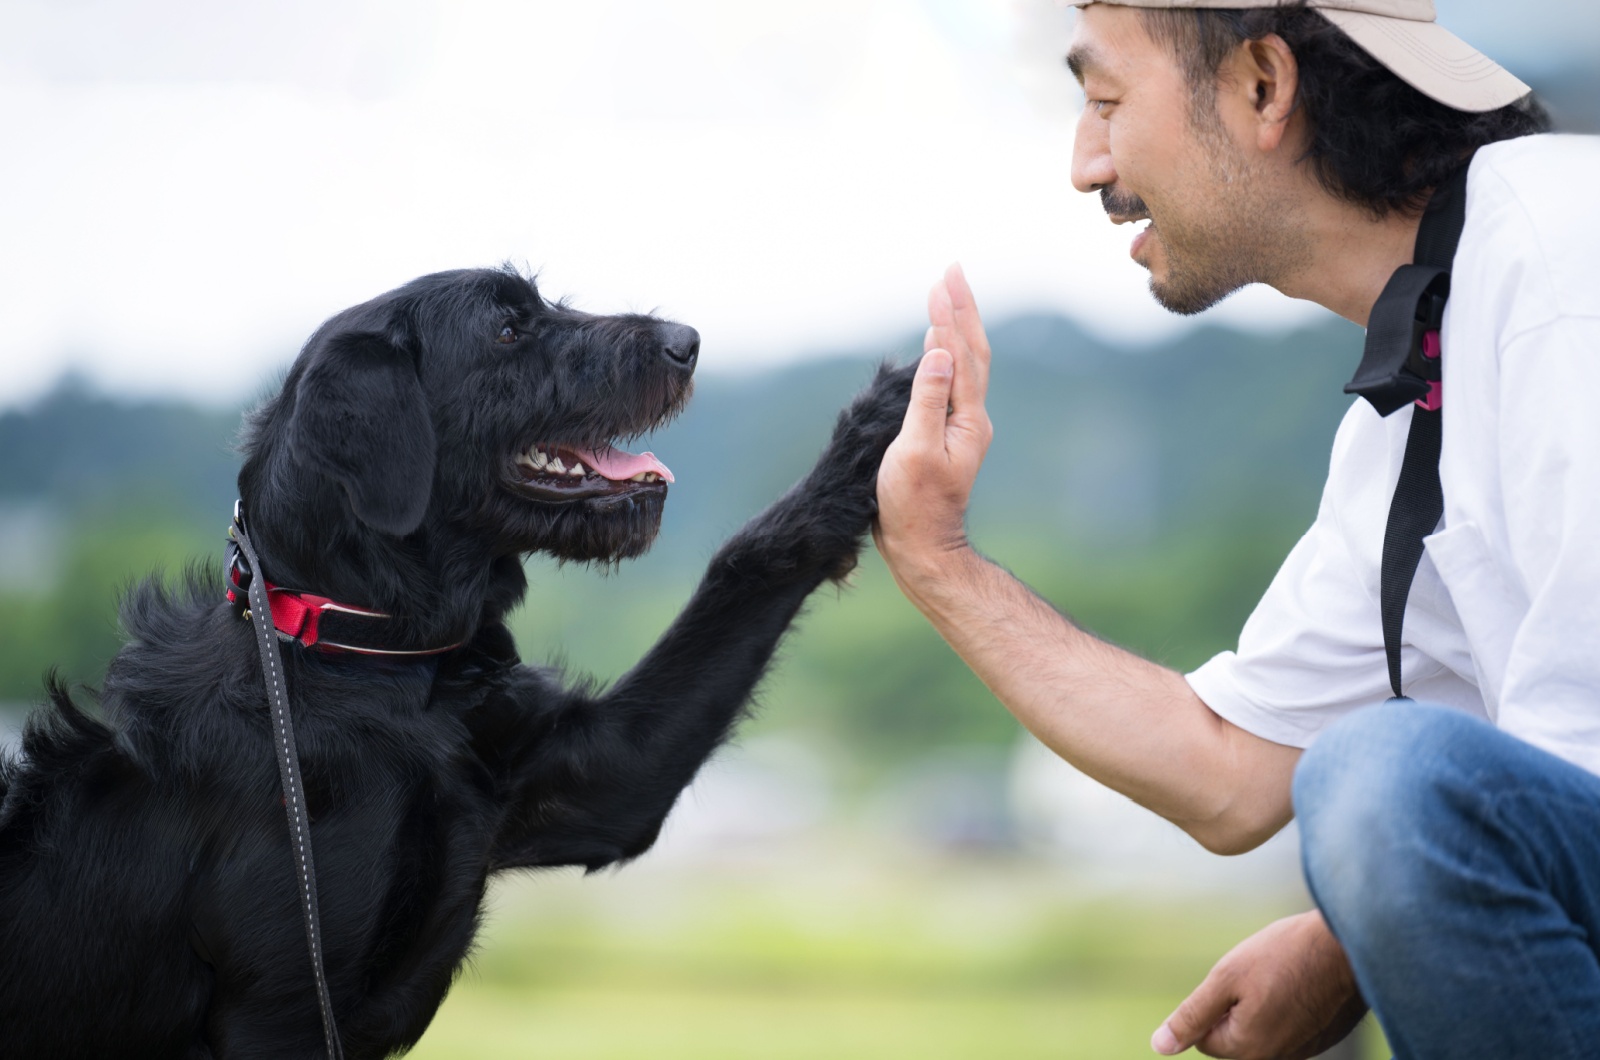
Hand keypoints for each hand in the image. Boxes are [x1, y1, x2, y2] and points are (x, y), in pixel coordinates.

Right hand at [872, 263, 993, 589]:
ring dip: (954, 328)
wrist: (922, 546)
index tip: (942, 279)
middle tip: (950, 272)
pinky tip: (936, 349)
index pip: (961, 353)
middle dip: (960, 310)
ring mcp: (960, 426)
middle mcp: (971, 417)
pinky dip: (944, 354)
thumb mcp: (915, 451)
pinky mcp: (946, 435)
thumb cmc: (914, 504)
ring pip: (963, 365)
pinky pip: (951, 381)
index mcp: (967, 417)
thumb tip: (938, 353)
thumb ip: (927, 400)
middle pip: (971, 352)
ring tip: (944, 298)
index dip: (951, 314)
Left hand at [1152, 911, 1366, 1059]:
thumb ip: (1191, 1016)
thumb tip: (1160, 1046)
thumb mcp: (1225, 978)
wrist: (1350, 946)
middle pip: (1234, 1035)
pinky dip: (1289, 1005)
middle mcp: (1277, 1059)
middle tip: (1260, 974)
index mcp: (1248, 1050)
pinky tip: (1301, 980)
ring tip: (1282, 975)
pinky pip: (1290, 1025)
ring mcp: (1305, 1051)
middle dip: (1237, 1006)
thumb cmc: (1285, 956)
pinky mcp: (1324, 1037)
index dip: (1212, 1002)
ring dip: (1263, 1005)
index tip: (1236, 978)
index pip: (1205, 1036)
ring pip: (1262, 1028)